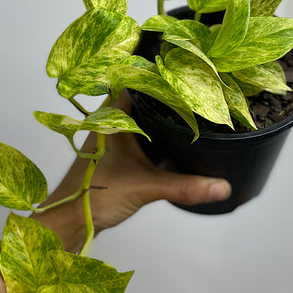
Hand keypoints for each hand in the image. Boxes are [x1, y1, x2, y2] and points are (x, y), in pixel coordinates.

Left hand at [34, 93, 231, 250]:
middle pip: (140, 98)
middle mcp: (109, 122)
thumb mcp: (145, 187)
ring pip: (139, 117)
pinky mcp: (116, 152)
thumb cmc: (93, 197)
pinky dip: (154, 133)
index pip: (136, 83)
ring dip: (159, 114)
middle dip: (165, 95)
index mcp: (109, 118)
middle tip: (192, 89)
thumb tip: (220, 186)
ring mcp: (112, 137)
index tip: (183, 72)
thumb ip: (184, 186)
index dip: (159, 76)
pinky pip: (139, 134)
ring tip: (187, 108)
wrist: (71, 220)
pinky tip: (172, 137)